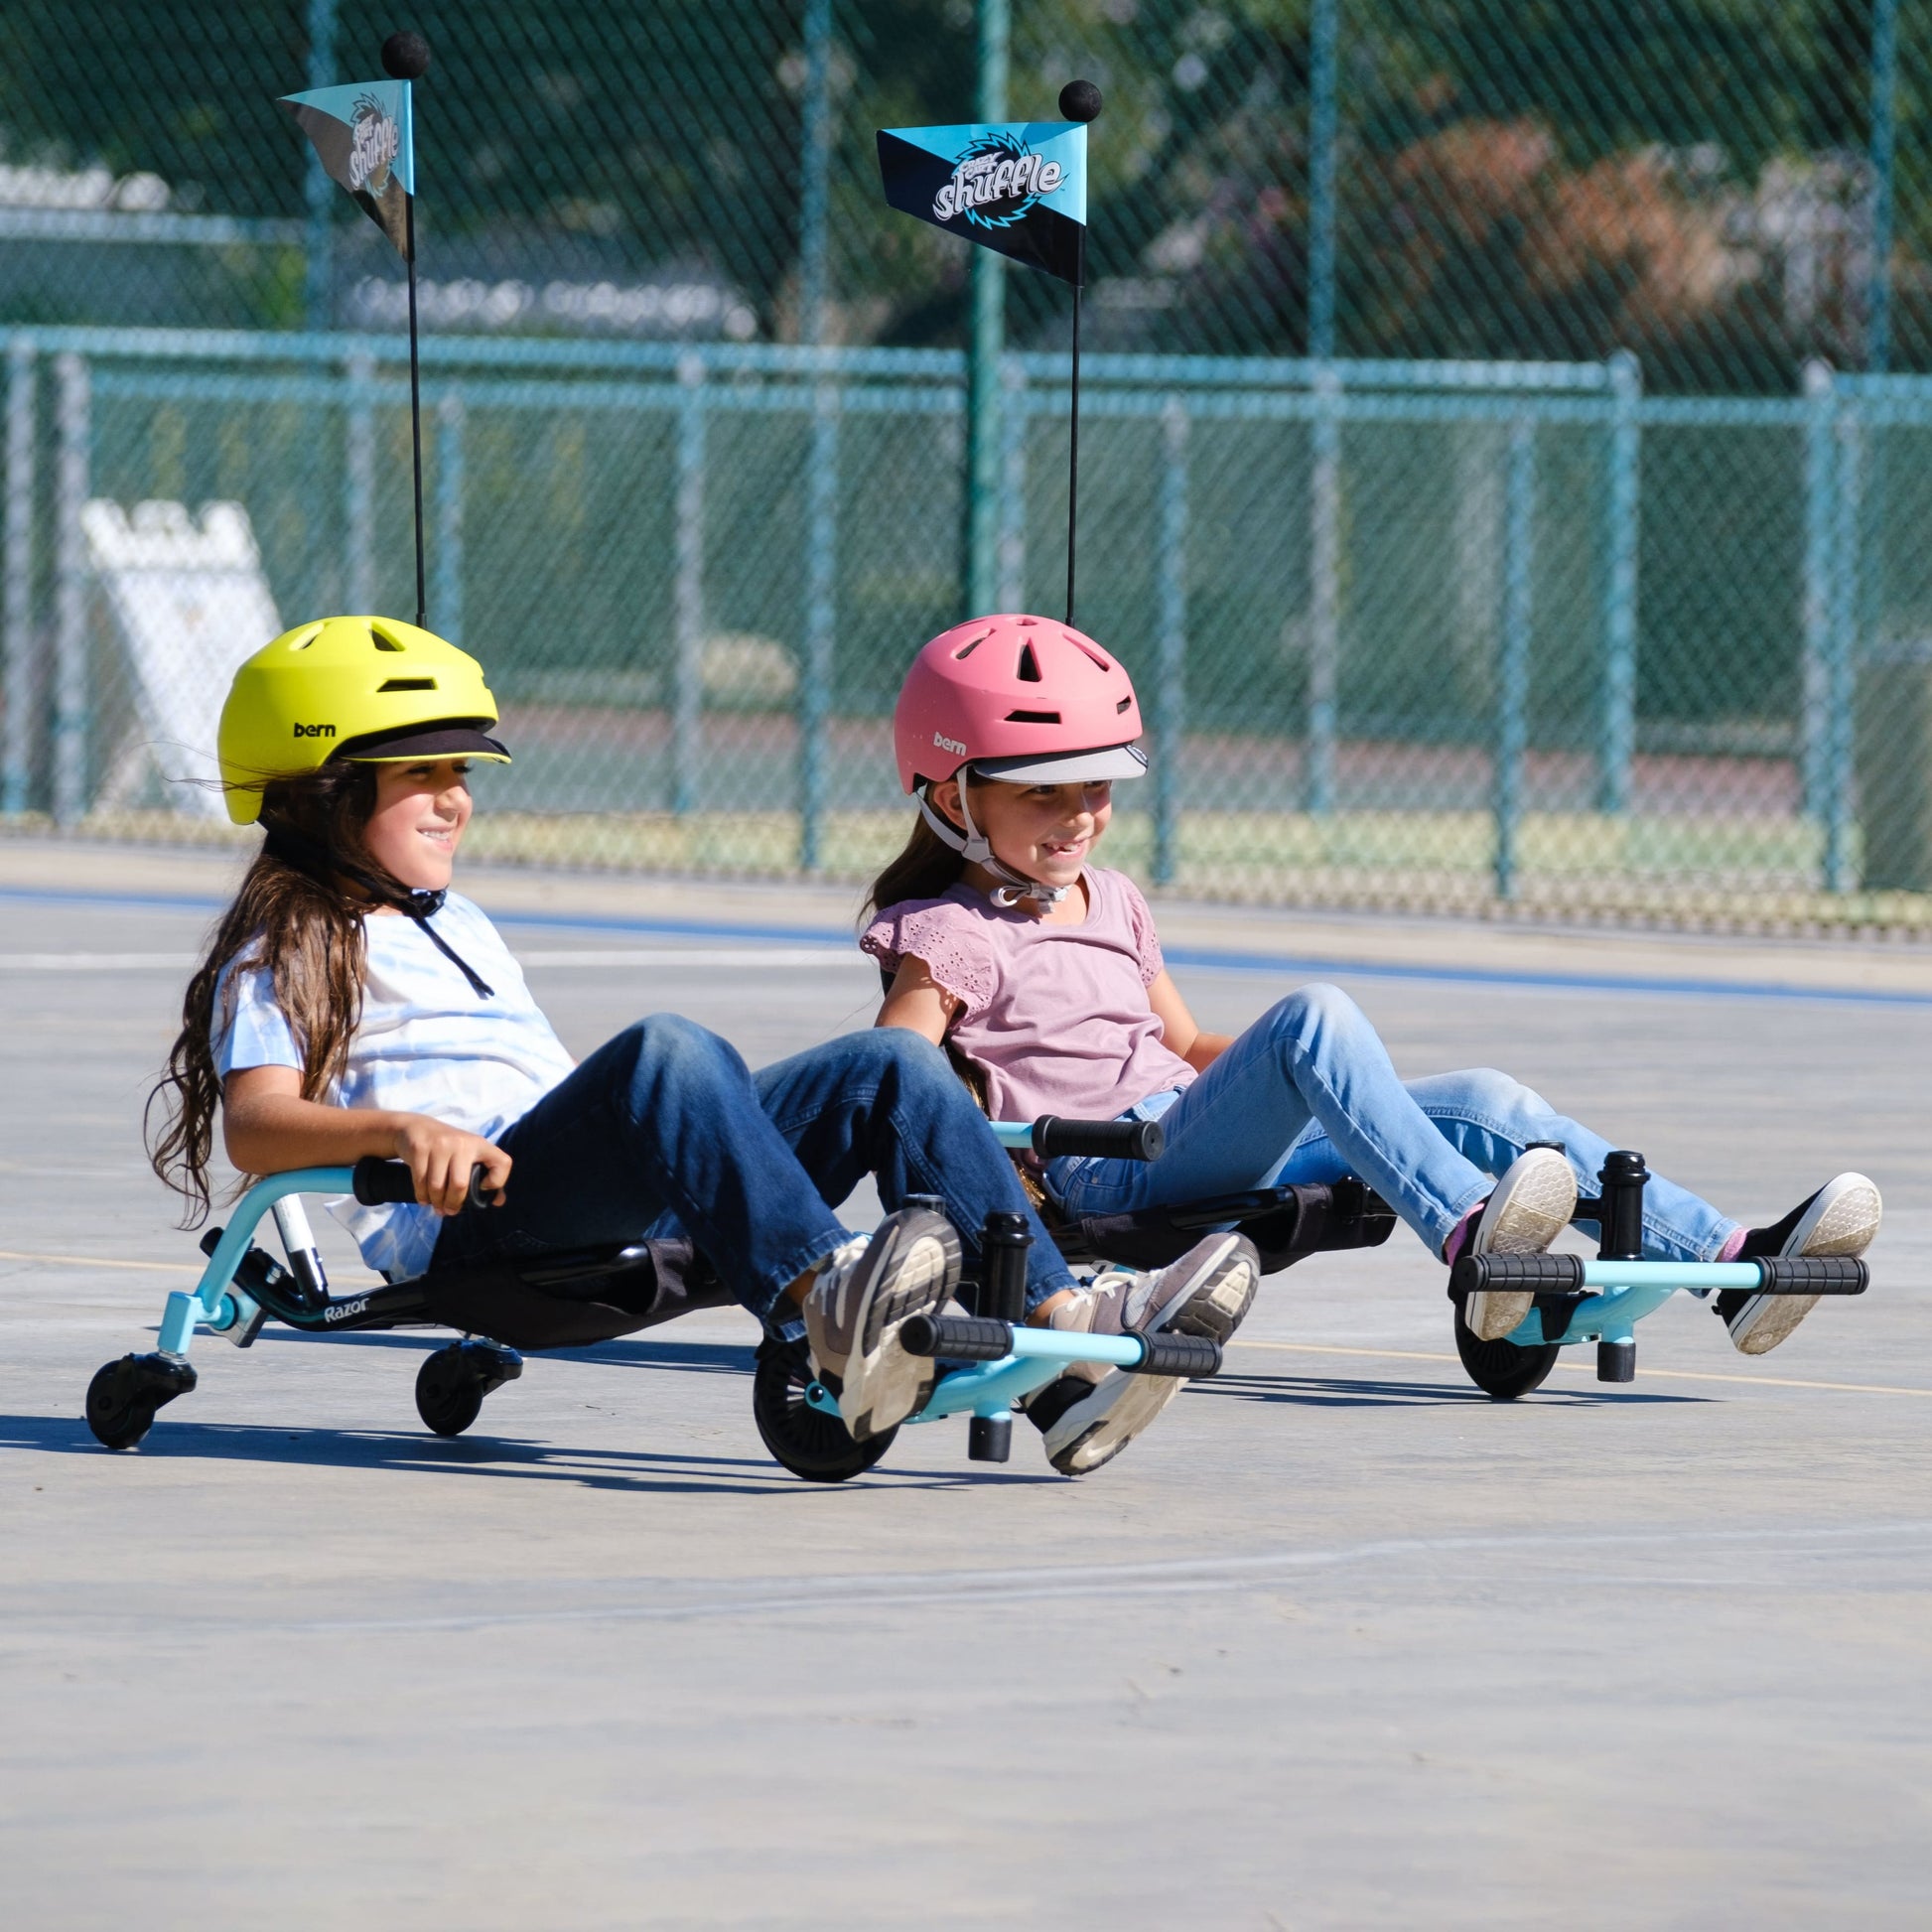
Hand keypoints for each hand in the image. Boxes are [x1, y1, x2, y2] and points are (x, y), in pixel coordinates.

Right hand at [393, 1117, 510, 1215]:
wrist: (415, 1127)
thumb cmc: (448, 1147)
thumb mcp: (469, 1154)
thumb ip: (486, 1176)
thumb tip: (498, 1202)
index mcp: (480, 1144)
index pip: (503, 1163)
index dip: (497, 1182)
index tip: (482, 1189)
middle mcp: (462, 1143)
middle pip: (460, 1184)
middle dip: (453, 1204)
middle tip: (449, 1212)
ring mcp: (440, 1144)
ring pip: (437, 1186)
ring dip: (436, 1202)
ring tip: (437, 1208)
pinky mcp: (420, 1148)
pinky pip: (420, 1181)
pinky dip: (422, 1195)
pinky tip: (425, 1199)